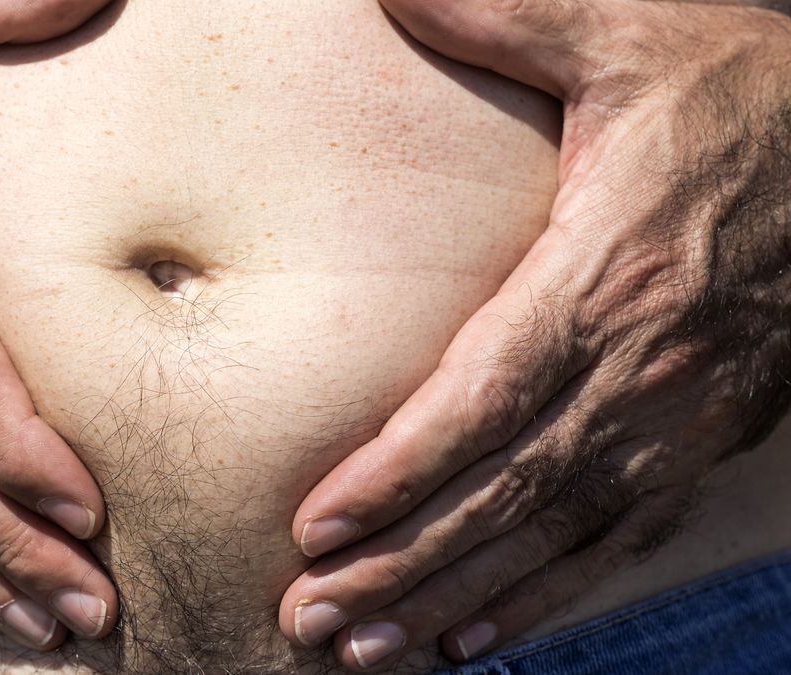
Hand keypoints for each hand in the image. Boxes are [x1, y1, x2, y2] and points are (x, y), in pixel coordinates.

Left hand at [279, 0, 790, 668]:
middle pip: (507, 490)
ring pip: (554, 532)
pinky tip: (476, 635)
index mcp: (610, 273)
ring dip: (457, 596)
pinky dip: (544, 594)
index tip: (317, 527)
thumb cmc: (741, 85)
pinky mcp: (708, 438)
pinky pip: (619, 538)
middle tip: (312, 618)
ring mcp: (683, 415)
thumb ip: (500, 13)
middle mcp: (646, 366)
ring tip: (367, 651)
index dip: (400, 473)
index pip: (484, 399)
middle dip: (404, 562)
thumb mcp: (627, 28)